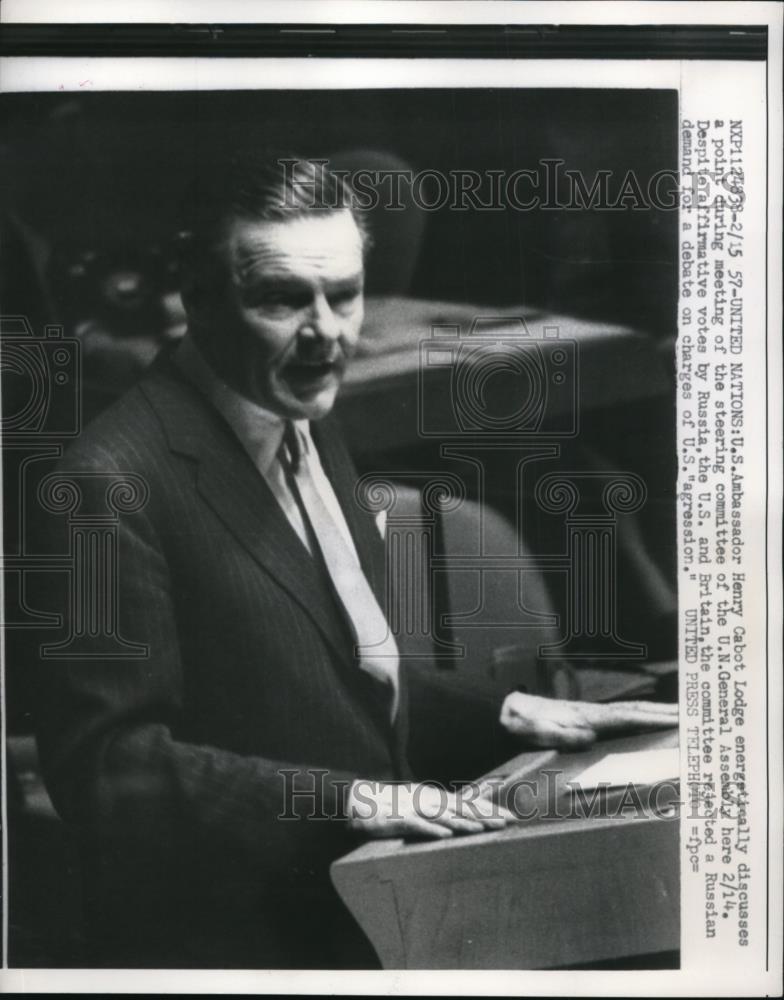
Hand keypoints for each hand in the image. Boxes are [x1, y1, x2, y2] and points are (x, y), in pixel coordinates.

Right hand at [347, 780, 513, 839]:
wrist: (357, 799)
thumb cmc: (390, 804)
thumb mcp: (418, 802)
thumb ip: (438, 808)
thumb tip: (459, 816)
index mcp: (433, 797)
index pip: (467, 803)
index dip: (489, 809)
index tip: (510, 816)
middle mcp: (427, 800)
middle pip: (461, 808)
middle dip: (486, 815)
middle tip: (509, 822)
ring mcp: (413, 809)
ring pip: (443, 816)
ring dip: (464, 823)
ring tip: (483, 829)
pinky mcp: (398, 819)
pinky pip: (417, 826)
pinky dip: (432, 830)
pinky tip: (445, 836)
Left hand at [500, 691, 677, 749]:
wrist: (504, 710)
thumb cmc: (519, 723)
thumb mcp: (534, 730)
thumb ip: (558, 733)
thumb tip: (588, 738)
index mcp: (585, 716)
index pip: (627, 717)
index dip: (654, 718)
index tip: (680, 719)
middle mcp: (592, 713)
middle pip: (635, 711)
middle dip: (664, 713)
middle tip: (694, 716)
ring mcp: (590, 715)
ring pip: (630, 712)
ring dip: (655, 714)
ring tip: (680, 716)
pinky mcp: (585, 720)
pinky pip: (620, 719)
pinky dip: (639, 718)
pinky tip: (646, 722)